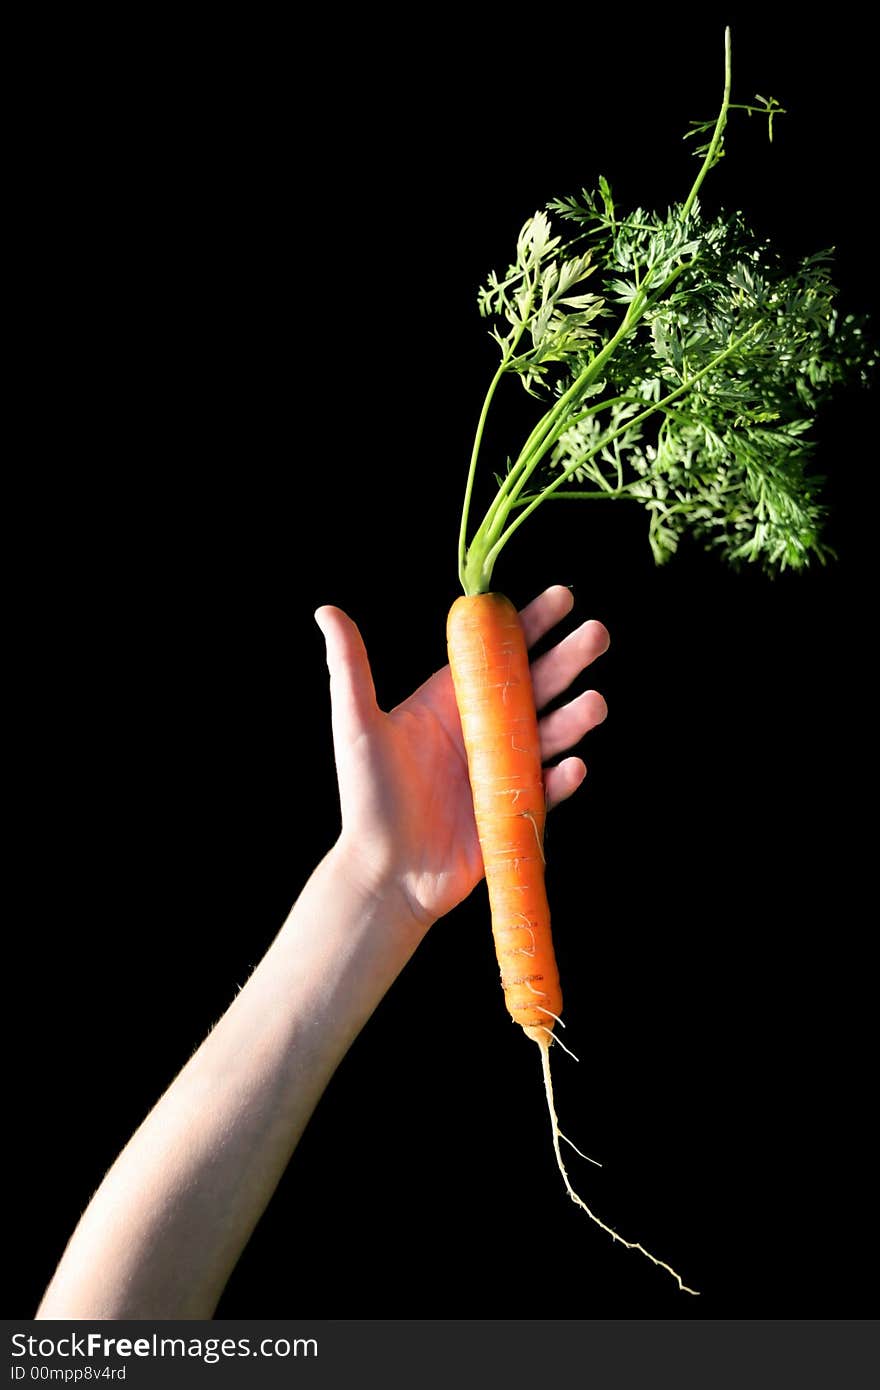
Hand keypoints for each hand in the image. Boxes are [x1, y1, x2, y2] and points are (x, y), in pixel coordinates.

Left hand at [315, 585, 608, 933]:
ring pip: (550, 734)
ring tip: (595, 703)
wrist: (385, 874)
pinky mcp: (515, 810)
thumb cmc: (367, 798)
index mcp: (452, 701)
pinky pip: (547, 790)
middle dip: (567, 659)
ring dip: (575, 718)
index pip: (498, 652)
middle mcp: (483, 729)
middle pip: (535, 685)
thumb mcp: (357, 725)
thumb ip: (350, 667)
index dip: (530, 623)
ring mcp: (503, 769)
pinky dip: (562, 779)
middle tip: (597, 634)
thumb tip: (327, 611)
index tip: (562, 597)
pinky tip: (574, 765)